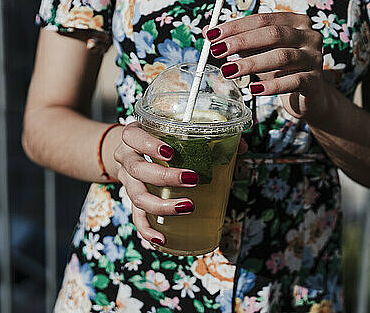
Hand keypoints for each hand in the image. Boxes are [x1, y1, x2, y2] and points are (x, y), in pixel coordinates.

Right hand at [113, 122, 197, 245]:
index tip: (170, 153)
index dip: (148, 144)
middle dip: (165, 177)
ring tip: (187, 206)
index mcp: (134, 135)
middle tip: (192, 179)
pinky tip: (162, 239)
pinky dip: (147, 230)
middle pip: (137, 169)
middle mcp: (127, 157)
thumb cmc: (160, 138)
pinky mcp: (133, 199)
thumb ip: (207, 134)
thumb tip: (242, 146)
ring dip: (161, 205)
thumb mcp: (173, 130)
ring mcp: (128, 180)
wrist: (132, 150)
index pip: (132, 136)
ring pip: (136, 196)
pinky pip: (136, 217)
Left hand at [205, 13, 325, 120]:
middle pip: (273, 34)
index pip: (262, 19)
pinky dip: (271, 86)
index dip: (236, 27)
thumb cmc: (281, 70)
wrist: (307, 97)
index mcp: (296, 22)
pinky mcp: (315, 82)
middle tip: (217, 51)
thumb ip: (237, 41)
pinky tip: (253, 90)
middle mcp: (309, 36)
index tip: (212, 35)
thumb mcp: (259, 53)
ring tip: (228, 71)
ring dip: (251, 64)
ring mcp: (315, 58)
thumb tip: (207, 31)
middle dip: (242, 42)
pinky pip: (293, 82)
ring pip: (282, 57)